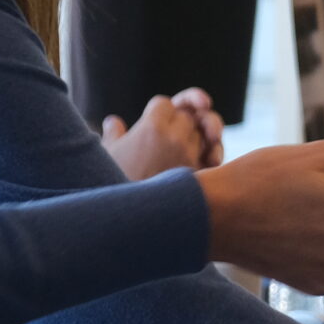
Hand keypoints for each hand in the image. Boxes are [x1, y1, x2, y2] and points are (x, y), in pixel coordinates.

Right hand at [103, 89, 222, 179]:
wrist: (128, 220)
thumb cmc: (112, 185)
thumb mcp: (108, 155)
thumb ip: (113, 135)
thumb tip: (113, 122)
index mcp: (151, 127)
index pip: (164, 104)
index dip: (161, 110)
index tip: (158, 119)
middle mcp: (175, 137)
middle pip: (187, 116)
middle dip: (183, 121)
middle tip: (176, 133)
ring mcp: (191, 155)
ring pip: (206, 133)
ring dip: (204, 133)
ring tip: (201, 138)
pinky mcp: (202, 176)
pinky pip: (216, 156)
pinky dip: (214, 154)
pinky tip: (209, 157)